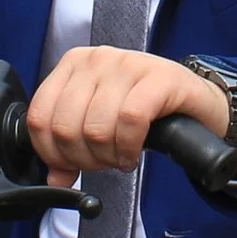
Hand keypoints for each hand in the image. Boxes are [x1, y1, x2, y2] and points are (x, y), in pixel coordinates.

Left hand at [28, 47, 236, 185]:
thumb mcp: (100, 123)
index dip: (52, 153)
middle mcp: (97, 59)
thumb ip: (72, 147)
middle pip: (66, 126)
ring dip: (108, 157)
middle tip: (103, 162)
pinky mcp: (158, 78)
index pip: (40, 116)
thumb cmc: (146, 109)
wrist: (196, 101)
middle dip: (84, 158)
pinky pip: (130, 121)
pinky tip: (133, 153)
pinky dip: (129, 148)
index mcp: (74, 64)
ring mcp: (128, 64)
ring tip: (120, 157)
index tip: (70, 166)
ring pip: (96, 128)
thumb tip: (55, 178)